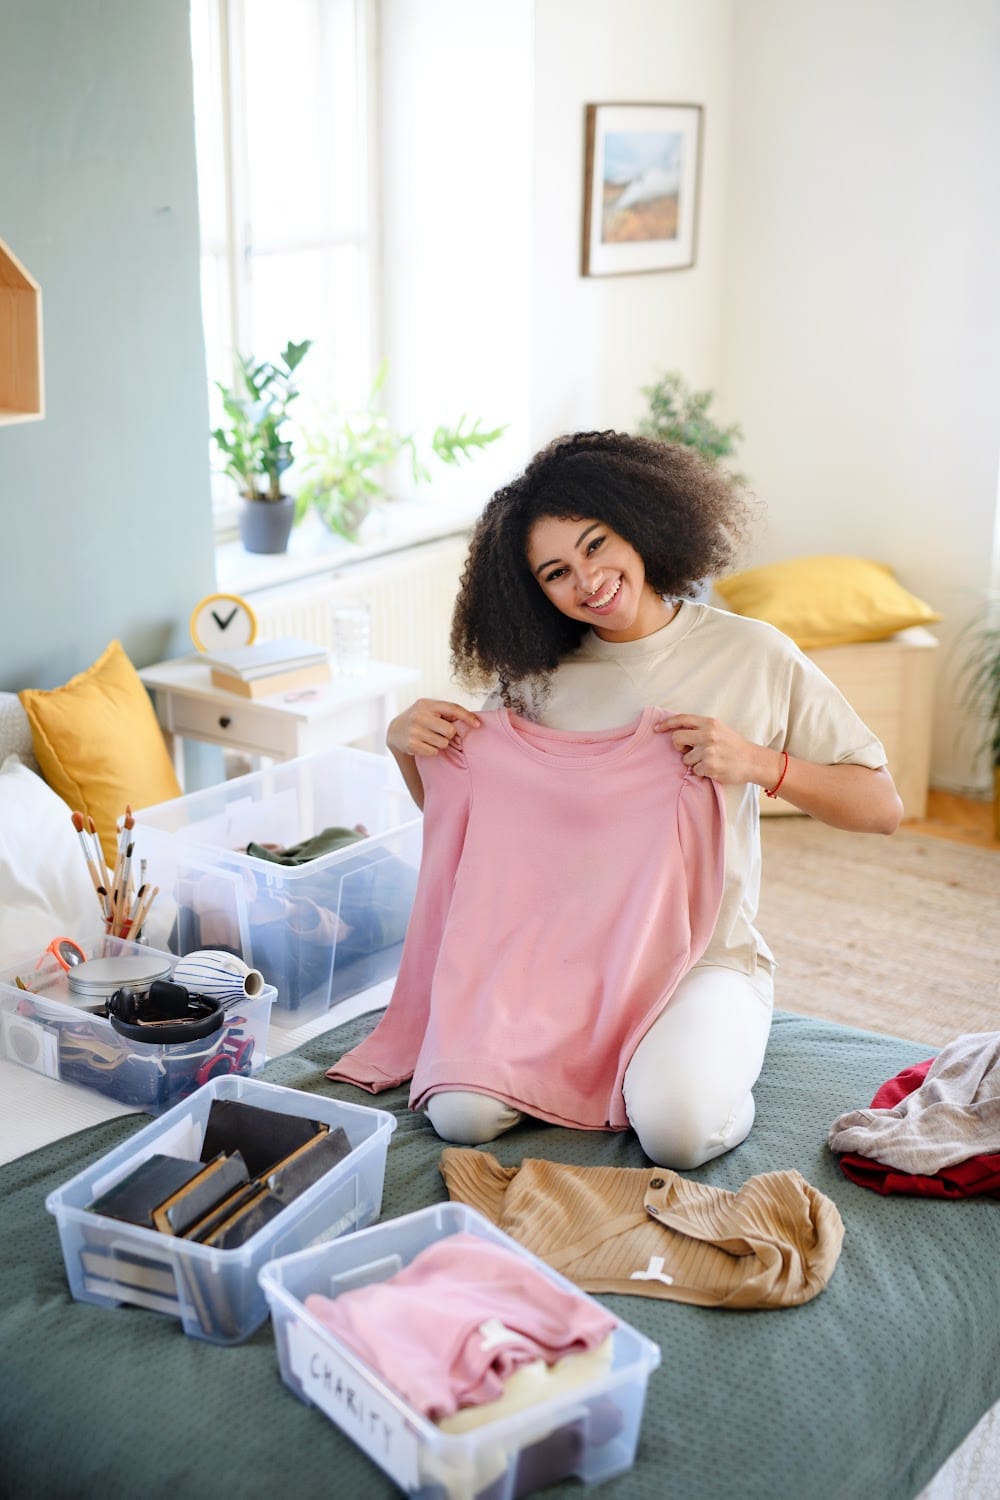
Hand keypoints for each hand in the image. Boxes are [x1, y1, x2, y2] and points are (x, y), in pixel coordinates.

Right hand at [387, 698, 482, 757]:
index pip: (452, 708)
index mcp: (427, 704)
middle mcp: (420, 716)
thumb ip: (446, 713)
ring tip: (430, 738)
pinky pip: (433, 751)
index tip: (478, 724)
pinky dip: (432, 750)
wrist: (395, 730)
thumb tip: (471, 720)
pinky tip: (424, 744)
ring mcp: (415, 730)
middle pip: (450, 730)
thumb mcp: (429, 709)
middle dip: (449, 734)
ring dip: (440, 743)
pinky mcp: (412, 744)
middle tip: (440, 733)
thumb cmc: (418, 719)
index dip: (467, 716)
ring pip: (442, 743)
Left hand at [655, 712, 777, 787]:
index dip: (666, 723)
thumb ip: (700, 728)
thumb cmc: (733, 745)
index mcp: (709, 723)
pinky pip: (695, 770)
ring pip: (685, 758)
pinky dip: (702, 771)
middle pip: (677, 738)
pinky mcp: (710, 766)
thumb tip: (676, 730)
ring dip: (694, 761)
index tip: (657, 728)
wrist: (752, 761)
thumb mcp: (719, 729)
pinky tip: (714, 768)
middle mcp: (708, 735)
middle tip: (688, 750)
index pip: (682, 719)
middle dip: (679, 747)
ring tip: (709, 760)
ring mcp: (708, 751)